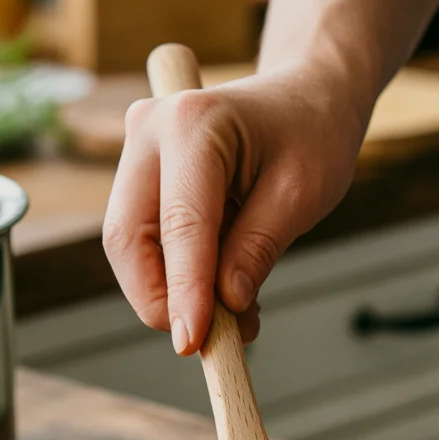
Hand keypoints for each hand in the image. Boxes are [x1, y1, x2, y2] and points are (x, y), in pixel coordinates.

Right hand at [102, 61, 367, 351]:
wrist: (306, 97)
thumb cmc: (311, 134)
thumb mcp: (301, 195)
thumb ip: (258, 248)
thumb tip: (224, 305)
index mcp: (193, 123)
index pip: (180, 224)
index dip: (185, 290)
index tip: (194, 342)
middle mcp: (150, 130)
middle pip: (127, 236)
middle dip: (160, 299)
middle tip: (206, 342)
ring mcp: (138, 151)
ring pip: (128, 244)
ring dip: (170, 293)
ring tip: (235, 319)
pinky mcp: (141, 175)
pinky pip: (144, 240)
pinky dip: (177, 277)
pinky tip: (224, 294)